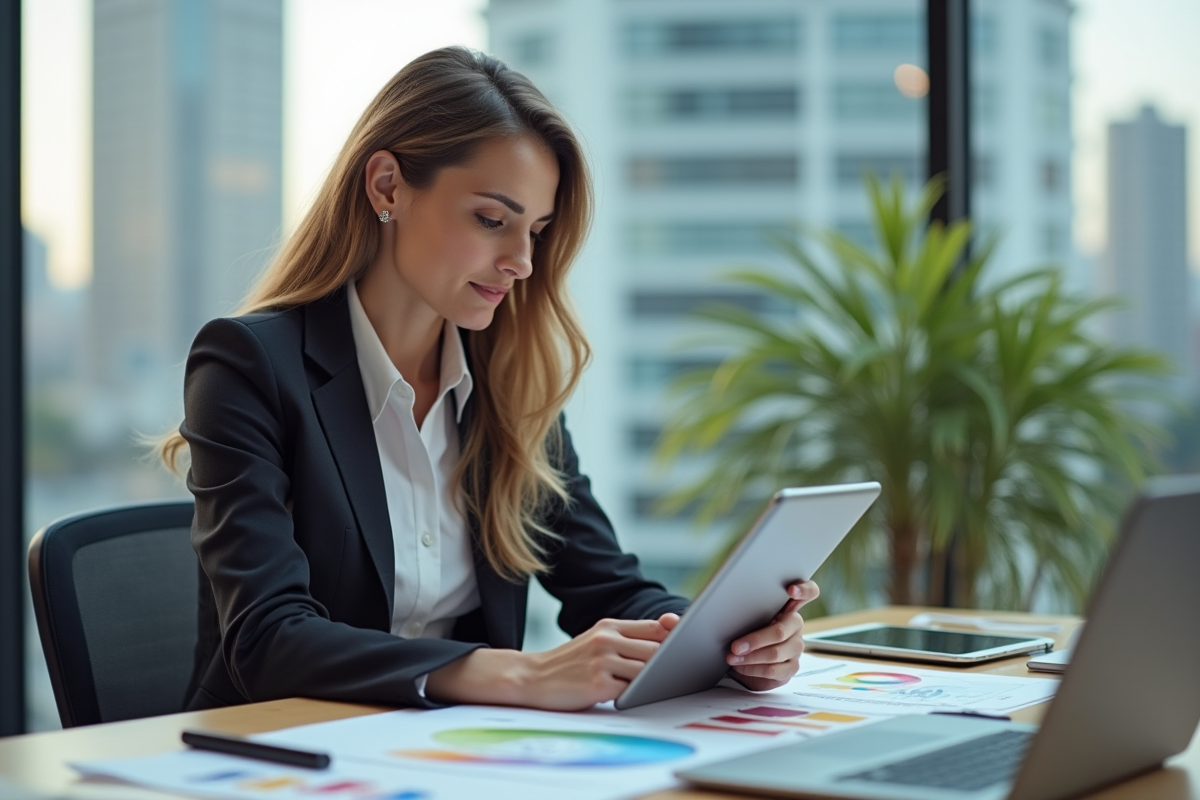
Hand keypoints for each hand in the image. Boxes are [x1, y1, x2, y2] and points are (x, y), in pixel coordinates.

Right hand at [426, 615, 678, 710]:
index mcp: (609, 626)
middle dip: (676, 660)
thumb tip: (665, 641)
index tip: (693, 643)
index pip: (654, 627)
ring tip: (675, 684)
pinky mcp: (597, 685)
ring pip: (648, 670)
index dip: (677, 636)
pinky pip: (631, 691)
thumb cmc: (568, 663)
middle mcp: (607, 639)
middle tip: (693, 669)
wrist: (531, 677)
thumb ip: (626, 640)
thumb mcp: (596, 641)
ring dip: (662, 679)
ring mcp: (602, 661)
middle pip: (657, 649)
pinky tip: (647, 697)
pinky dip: (642, 695)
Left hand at [726, 580, 818, 690]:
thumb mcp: (750, 617)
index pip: (809, 592)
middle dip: (754, 640)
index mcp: (788, 607)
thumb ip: (750, 610)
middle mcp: (795, 625)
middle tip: (735, 646)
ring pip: (775, 653)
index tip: (790, 590)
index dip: (804, 589)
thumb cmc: (748, 631)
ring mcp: (796, 647)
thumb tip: (730, 610)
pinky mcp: (792, 667)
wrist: (749, 660)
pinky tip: (741, 666)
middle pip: (780, 631)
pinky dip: (753, 669)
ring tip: (732, 658)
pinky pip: (773, 670)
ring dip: (749, 657)